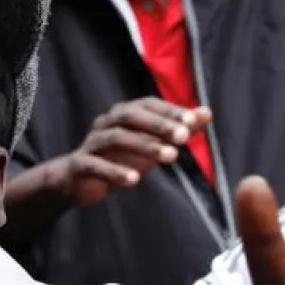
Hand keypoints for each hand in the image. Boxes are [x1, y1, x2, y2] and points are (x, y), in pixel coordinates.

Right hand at [50, 100, 210, 206]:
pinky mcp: (80, 165)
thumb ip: (178, 129)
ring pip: (116, 138)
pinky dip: (114, 171)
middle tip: (185, 137)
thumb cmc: (119, 157)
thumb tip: (207, 113)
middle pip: (131, 116)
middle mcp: (106, 123)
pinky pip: (96, 165)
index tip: (193, 120)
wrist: (78, 180)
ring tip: (171, 157)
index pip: (147, 104)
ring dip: (145, 146)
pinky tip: (134, 180)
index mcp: (123, 114)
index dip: (169, 110)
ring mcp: (91, 143)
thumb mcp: (152, 143)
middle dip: (159, 125)